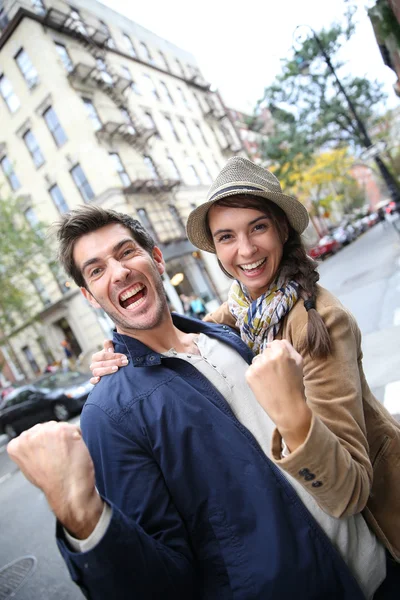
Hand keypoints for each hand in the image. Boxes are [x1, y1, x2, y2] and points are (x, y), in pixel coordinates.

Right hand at [7, 422, 103, 538]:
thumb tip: (38, 439)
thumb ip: (31, 449)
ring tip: (64, 457)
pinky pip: (76, 429)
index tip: (46, 457)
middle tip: (58, 459)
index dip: (44, 445)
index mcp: (17, 444)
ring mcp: (47, 431)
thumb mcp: (30, 465)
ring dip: (67, 438)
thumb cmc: (52, 483)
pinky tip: (73, 453)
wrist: (68, 493)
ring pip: (62, 427)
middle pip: (48, 427)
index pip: (34, 433)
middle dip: (55, 440)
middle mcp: (29, 435)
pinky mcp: (64, 430)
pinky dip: (78, 439)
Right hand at [90, 339, 127, 383]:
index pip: (103, 355)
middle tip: (124, 362)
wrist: (112, 367)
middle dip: (114, 362)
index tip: (124, 357)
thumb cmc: (112, 358)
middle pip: (102, 364)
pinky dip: (94, 380)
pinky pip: (92, 381)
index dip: (113, 356)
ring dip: (107, 370)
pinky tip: (99, 379)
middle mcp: (93, 365)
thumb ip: (109, 345)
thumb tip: (107, 343)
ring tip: (117, 368)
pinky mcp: (94, 381)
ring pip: (97, 372)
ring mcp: (94, 373)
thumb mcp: (111, 350)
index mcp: (96, 357)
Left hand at [246, 340, 310, 451]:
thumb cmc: (296, 385)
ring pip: (258, 360)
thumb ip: (288, 347)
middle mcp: (267, 356)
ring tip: (270, 380)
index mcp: (281, 351)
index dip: (278, 353)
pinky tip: (264, 384)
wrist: (287, 408)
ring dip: (262, 366)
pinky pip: (251, 369)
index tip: (280, 364)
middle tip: (277, 374)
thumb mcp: (299, 362)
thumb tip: (275, 342)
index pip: (275, 343)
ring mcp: (257, 366)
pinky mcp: (249, 375)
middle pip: (266, 351)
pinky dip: (256, 375)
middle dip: (270, 359)